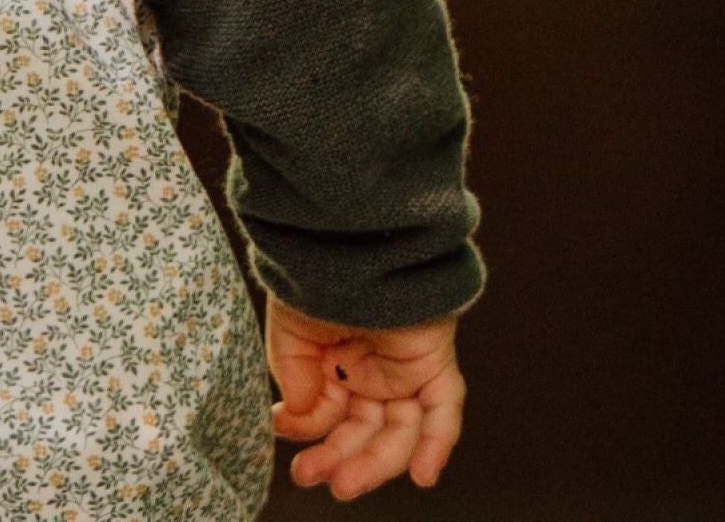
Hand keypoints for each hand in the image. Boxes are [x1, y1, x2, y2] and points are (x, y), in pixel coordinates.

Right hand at [268, 297, 463, 497]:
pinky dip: (436, 447)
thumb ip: (295, 380)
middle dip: (337, 457)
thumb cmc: (314, 277)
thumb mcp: (290, 333)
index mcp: (338, 360)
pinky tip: (422, 478)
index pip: (329, 412)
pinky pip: (443, 414)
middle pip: (364, 431)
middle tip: (310, 476)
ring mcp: (405, 370)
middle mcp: (373, 370)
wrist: (348, 240)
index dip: (307, 428)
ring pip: (398, 433)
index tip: (281, 429)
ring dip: (374, 464)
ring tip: (343, 484)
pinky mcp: (433, 363)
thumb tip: (298, 421)